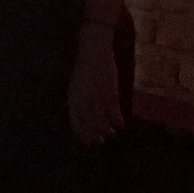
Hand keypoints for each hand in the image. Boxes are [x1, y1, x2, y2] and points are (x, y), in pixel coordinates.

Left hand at [69, 22, 123, 144]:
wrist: (94, 51)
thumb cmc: (84, 66)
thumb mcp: (74, 84)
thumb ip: (76, 100)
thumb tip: (78, 113)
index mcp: (73, 100)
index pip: (76, 124)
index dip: (82, 135)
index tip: (87, 141)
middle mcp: (85, 104)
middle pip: (90, 127)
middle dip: (95, 136)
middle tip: (100, 141)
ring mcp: (98, 101)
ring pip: (103, 124)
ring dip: (107, 131)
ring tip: (111, 133)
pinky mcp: (111, 96)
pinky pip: (115, 115)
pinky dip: (118, 122)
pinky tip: (120, 124)